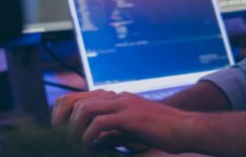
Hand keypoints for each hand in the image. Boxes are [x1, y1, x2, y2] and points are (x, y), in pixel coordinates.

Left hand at [52, 91, 195, 152]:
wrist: (185, 129)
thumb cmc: (162, 133)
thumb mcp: (132, 132)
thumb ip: (113, 133)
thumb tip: (96, 141)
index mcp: (117, 99)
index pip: (80, 98)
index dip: (64, 113)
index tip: (59, 132)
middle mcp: (117, 97)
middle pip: (76, 100)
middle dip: (62, 121)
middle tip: (59, 141)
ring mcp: (123, 105)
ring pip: (84, 110)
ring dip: (73, 130)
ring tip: (73, 146)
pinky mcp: (129, 117)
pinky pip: (99, 123)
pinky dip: (88, 137)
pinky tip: (88, 148)